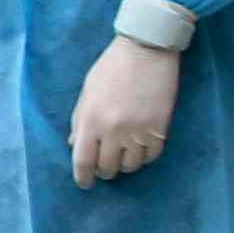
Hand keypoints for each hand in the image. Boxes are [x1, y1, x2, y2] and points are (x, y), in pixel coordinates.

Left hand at [70, 33, 181, 183]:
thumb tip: (73, 144)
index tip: (85, 183)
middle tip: (105, 168)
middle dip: (105, 171)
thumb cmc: (112, 68)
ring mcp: (138, 130)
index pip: (83, 161)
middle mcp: (113, 130)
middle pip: (108, 167)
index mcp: (90, 120)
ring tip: (123, 157)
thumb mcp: (88, 92)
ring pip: (131, 165)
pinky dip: (145, 157)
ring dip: (125, 165)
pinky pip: (152, 155)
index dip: (83, 177)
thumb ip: (79, 120)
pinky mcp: (160, 127)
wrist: (146, 49)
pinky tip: (141, 150)